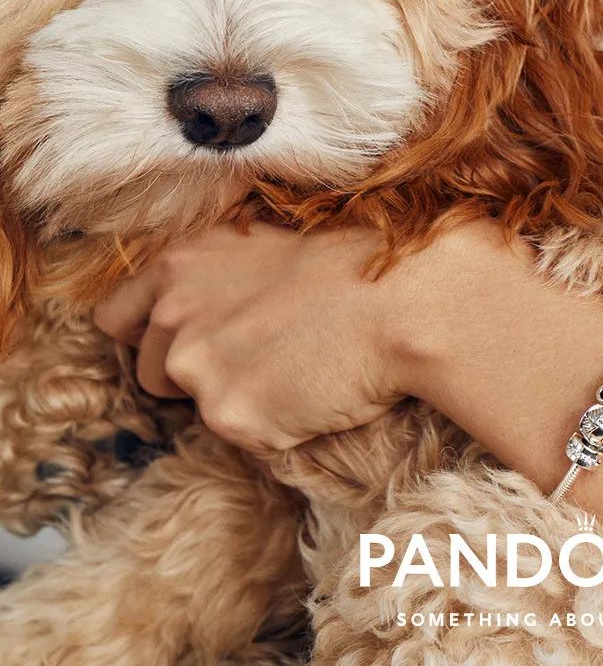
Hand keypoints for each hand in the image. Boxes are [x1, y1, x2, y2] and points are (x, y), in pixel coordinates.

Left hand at [91, 221, 468, 455]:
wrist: (405, 297)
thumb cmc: (356, 262)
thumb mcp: (269, 245)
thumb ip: (217, 277)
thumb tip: (208, 308)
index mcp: (181, 265)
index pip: (116, 317)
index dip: (145, 335)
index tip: (180, 342)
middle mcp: (174, 316)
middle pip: (151, 373)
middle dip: (196, 374)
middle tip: (266, 355)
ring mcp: (199, 369)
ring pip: (200, 409)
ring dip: (238, 400)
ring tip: (300, 369)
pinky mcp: (231, 416)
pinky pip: (247, 437)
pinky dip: (278, 426)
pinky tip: (317, 391)